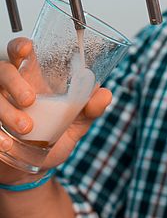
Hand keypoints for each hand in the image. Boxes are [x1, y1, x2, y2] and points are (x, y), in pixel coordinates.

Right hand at [0, 38, 111, 185]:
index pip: (20, 53)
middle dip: (14, 82)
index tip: (26, 48)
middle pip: (3, 71)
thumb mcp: (75, 124)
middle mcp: (11, 89)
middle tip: (30, 100)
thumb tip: (105, 94)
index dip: (19, 46)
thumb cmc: (51, 139)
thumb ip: (90, 109)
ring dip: (8, 111)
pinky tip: (6, 144)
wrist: (32, 171)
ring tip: (27, 128)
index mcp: (32, 79)